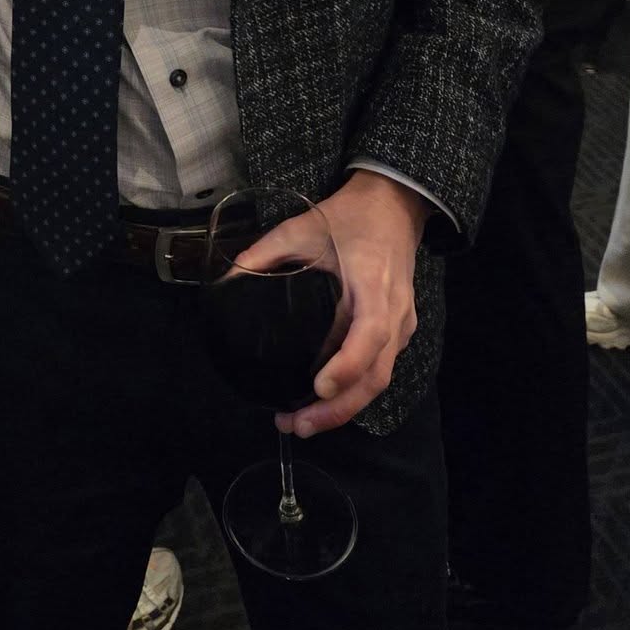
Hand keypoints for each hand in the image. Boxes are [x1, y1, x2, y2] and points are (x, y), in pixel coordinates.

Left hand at [274, 170, 428, 437]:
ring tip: (302, 423)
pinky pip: (380, 370)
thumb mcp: (302, 227)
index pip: (369, 333)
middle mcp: (394, 311)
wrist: (394, 204)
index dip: (347, 365)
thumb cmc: (349, 216)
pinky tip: (324, 402)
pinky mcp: (400, 332)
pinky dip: (354, 393)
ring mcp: (402, 325)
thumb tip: (228, 281)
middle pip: (376, 374)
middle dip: (338, 408)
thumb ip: (265, 252)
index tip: (318, 387)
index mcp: (372, 282)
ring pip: (380, 379)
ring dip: (345, 408)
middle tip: (295, 424)